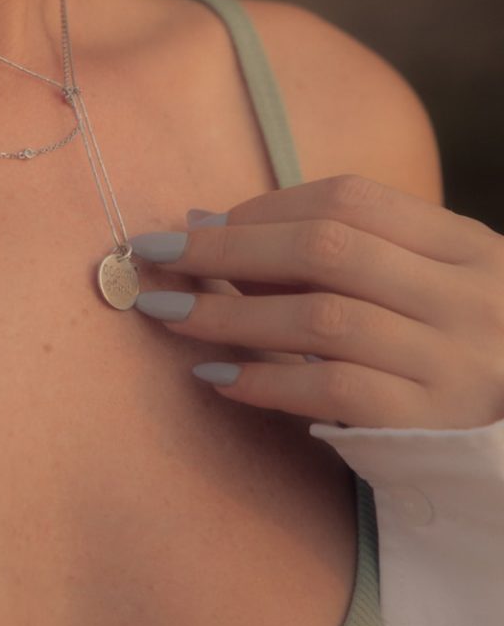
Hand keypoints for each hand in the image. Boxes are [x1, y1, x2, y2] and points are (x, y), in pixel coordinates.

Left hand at [131, 175, 503, 430]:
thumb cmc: (467, 352)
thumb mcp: (434, 287)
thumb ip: (349, 256)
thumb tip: (211, 222)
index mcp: (465, 246)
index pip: (350, 199)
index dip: (265, 207)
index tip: (202, 223)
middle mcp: (465, 296)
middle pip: (326, 248)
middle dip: (229, 248)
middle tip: (158, 254)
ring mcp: (454, 361)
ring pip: (322, 319)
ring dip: (230, 314)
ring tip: (169, 313)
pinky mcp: (433, 425)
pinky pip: (333, 393)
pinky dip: (266, 381)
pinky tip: (216, 376)